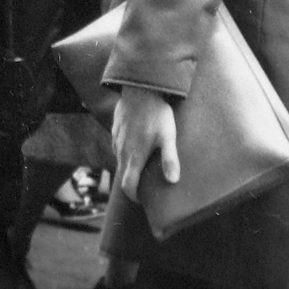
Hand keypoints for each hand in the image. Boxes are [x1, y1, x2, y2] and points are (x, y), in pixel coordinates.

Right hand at [112, 86, 179, 201]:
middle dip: (132, 183)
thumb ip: (170, 159)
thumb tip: (173, 181)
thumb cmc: (156, 114)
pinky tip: (137, 145)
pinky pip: (118, 147)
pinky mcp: (115, 130)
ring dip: (129, 167)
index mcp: (134, 157)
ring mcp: (116, 140)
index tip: (144, 199)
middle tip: (147, 185)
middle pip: (123, 175)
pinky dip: (126, 152)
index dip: (134, 196)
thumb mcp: (168, 137)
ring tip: (144, 164)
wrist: (139, 89)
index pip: (128, 186)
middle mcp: (121, 151)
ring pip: (120, 160)